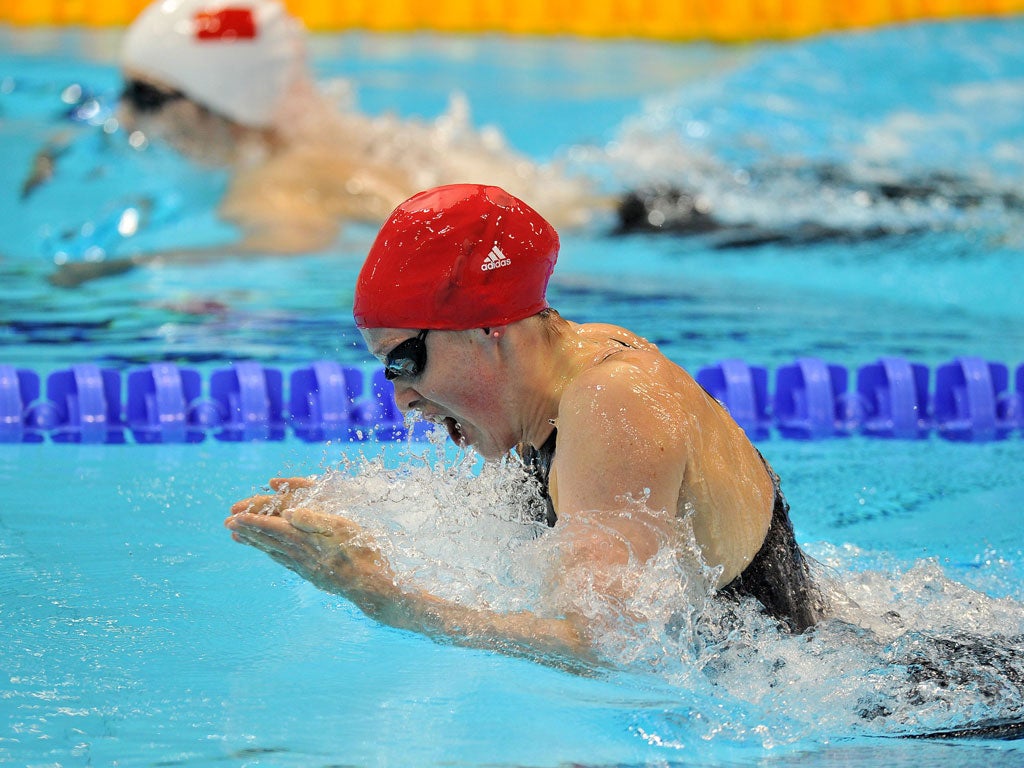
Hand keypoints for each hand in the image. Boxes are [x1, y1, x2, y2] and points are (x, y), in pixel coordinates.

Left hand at [225, 477, 399, 612]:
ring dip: (255, 543)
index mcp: (305, 540)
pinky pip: (284, 562)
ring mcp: (304, 567)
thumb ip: (315, 520)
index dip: (254, 521)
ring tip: (239, 538)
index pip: (273, 527)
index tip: (234, 517)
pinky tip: (270, 554)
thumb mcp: (343, 529)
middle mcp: (300, 555)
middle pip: (268, 540)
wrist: (372, 586)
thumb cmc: (362, 552)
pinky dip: (272, 555)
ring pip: (273, 552)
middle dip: (248, 530)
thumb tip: (289, 513)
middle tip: (227, 524)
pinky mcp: (312, 575)